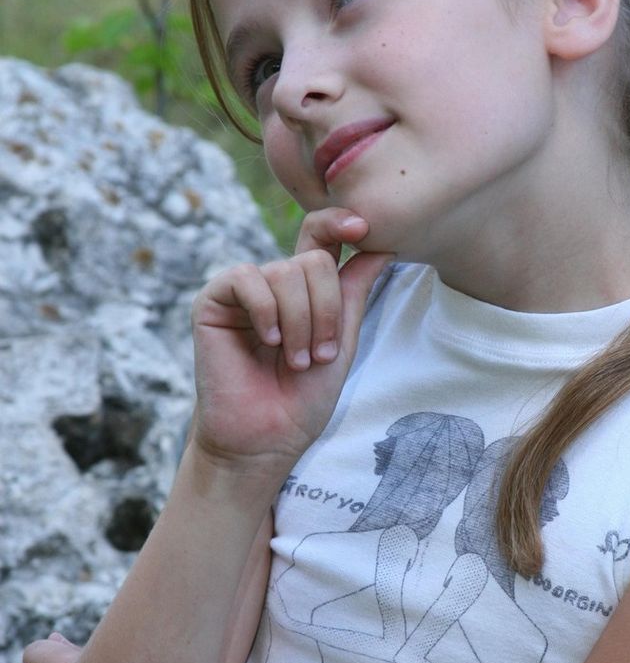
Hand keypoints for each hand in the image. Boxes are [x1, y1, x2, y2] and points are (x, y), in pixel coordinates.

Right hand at [190, 210, 391, 469]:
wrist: (265, 439)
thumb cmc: (302, 400)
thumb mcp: (342, 342)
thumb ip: (354, 292)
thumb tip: (383, 246)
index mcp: (304, 291)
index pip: (320, 239)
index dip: (340, 224)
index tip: (362, 228)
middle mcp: (273, 285)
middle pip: (312, 260)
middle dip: (325, 311)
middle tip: (318, 356)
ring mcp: (243, 291)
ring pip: (286, 271)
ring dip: (300, 322)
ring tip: (295, 361)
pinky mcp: (213, 301)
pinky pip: (247, 279)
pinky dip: (266, 311)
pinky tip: (267, 341)